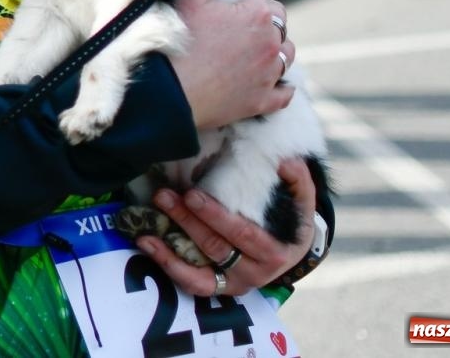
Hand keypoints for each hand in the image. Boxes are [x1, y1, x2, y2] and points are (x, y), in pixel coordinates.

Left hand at [134, 158, 317, 295]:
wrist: (292, 250)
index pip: (241, 233)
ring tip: (148, 222)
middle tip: (164, 196)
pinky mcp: (219, 288)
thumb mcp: (302, 199)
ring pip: (199, 267)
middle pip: (215, 246)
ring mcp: (235, 282)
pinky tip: (148, 242)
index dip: (215, 216)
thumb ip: (297, 178)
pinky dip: (168, 264)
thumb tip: (286, 161)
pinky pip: (192, 282)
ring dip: (170, 244)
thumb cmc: (292, 218)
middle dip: (187, 220)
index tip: (192, 195)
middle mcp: (255, 272)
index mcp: (275, 251)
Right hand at [169, 0, 293, 130]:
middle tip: (238, 22)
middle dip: (265, 18)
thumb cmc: (177, 43)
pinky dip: (280, 86)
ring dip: (275, 49)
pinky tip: (270, 82)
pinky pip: (284, 93)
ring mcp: (270, 74)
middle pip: (280, 21)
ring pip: (287, 54)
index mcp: (258, 13)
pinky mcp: (263, 101)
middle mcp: (272, 42)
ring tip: (254, 49)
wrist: (169, 95)